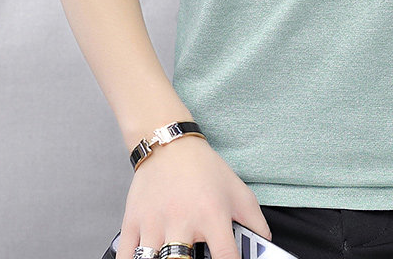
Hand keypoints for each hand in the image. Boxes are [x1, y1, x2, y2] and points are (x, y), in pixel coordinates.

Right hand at [116, 136, 270, 258]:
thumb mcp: (238, 191)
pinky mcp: (132, 223)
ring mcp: (154, 224)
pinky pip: (126, 257)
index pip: (225, 257)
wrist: (169, 145)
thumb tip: (266, 247)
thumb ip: (255, 222)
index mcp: (212, 215)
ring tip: (173, 254)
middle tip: (193, 257)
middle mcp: (183, 221)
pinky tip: (146, 257)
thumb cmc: (205, 170)